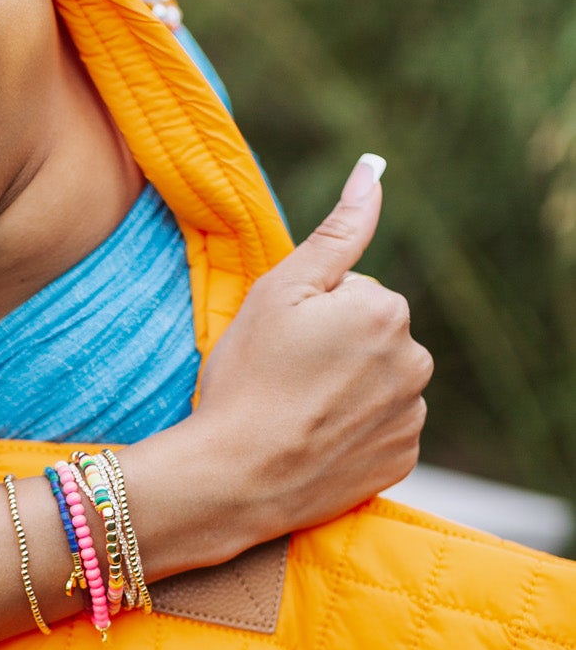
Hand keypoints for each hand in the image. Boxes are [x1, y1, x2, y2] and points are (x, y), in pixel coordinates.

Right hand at [193, 156, 433, 547]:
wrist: (235, 479)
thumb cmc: (247, 379)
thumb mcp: (279, 291)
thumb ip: (337, 231)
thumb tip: (373, 171)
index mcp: (386, 308)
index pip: (354, 293)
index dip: (311, 315)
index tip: (282, 345)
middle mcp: (414, 359)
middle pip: (372, 337)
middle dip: (336, 350)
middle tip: (285, 380)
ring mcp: (411, 414)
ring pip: (378, 382)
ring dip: (346, 392)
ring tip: (297, 414)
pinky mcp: (403, 458)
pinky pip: (381, 429)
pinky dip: (354, 433)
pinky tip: (315, 441)